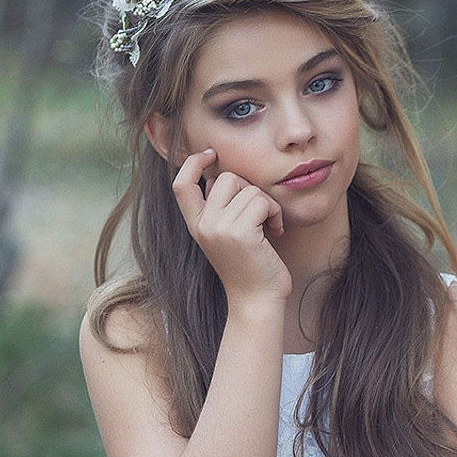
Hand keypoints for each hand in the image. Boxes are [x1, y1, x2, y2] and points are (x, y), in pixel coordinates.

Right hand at [172, 149, 290, 303]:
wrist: (256, 302)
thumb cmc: (249, 269)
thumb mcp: (226, 236)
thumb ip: (219, 209)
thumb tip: (220, 176)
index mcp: (196, 226)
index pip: (181, 184)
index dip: (193, 163)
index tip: (211, 154)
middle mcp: (203, 225)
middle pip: (225, 178)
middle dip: (248, 190)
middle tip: (259, 215)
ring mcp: (219, 228)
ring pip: (247, 188)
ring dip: (266, 204)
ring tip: (269, 226)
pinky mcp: (240, 232)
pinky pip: (262, 201)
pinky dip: (275, 213)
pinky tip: (275, 232)